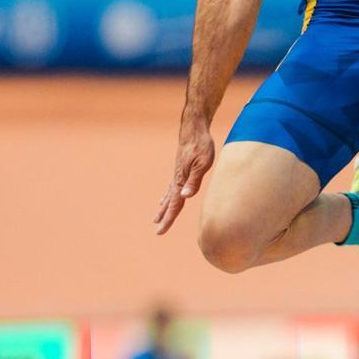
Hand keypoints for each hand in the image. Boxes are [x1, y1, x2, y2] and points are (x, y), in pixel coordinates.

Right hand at [154, 112, 213, 235]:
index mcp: (181, 180)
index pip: (175, 204)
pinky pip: (171, 187)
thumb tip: (185, 196)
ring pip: (169, 195)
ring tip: (156, 217)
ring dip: (163, 207)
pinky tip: (164, 198)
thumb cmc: (201, 144)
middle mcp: (176, 178)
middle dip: (164, 216)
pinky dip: (167, 195)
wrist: (194, 127)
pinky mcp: (180, 169)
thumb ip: (194, 180)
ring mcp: (177, 173)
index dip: (168, 218)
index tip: (160, 231)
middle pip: (169, 202)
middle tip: (157, 230)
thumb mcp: (202, 163)